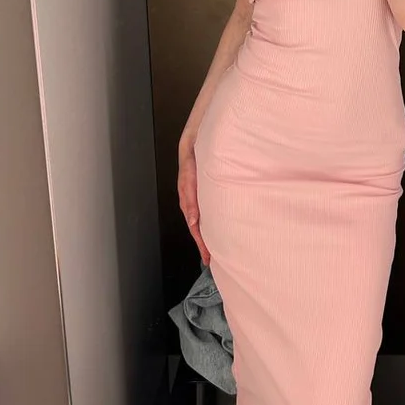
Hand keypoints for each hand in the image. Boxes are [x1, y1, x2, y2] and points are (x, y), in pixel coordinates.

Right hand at [178, 136, 209, 265]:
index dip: (201, 243)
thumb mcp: (189, 176)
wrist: (194, 143)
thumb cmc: (192, 159)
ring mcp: (196, 199)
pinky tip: (216, 228)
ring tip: (214, 250)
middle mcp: (191, 202)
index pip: (194, 227)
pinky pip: (204, 212)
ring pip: (200, 222)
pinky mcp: (201, 194)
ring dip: (206, 235)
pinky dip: (208, 223)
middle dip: (204, 245)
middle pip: (197, 228)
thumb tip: (191, 221)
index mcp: (188, 200)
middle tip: (211, 261)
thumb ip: (190, 197)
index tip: (207, 257)